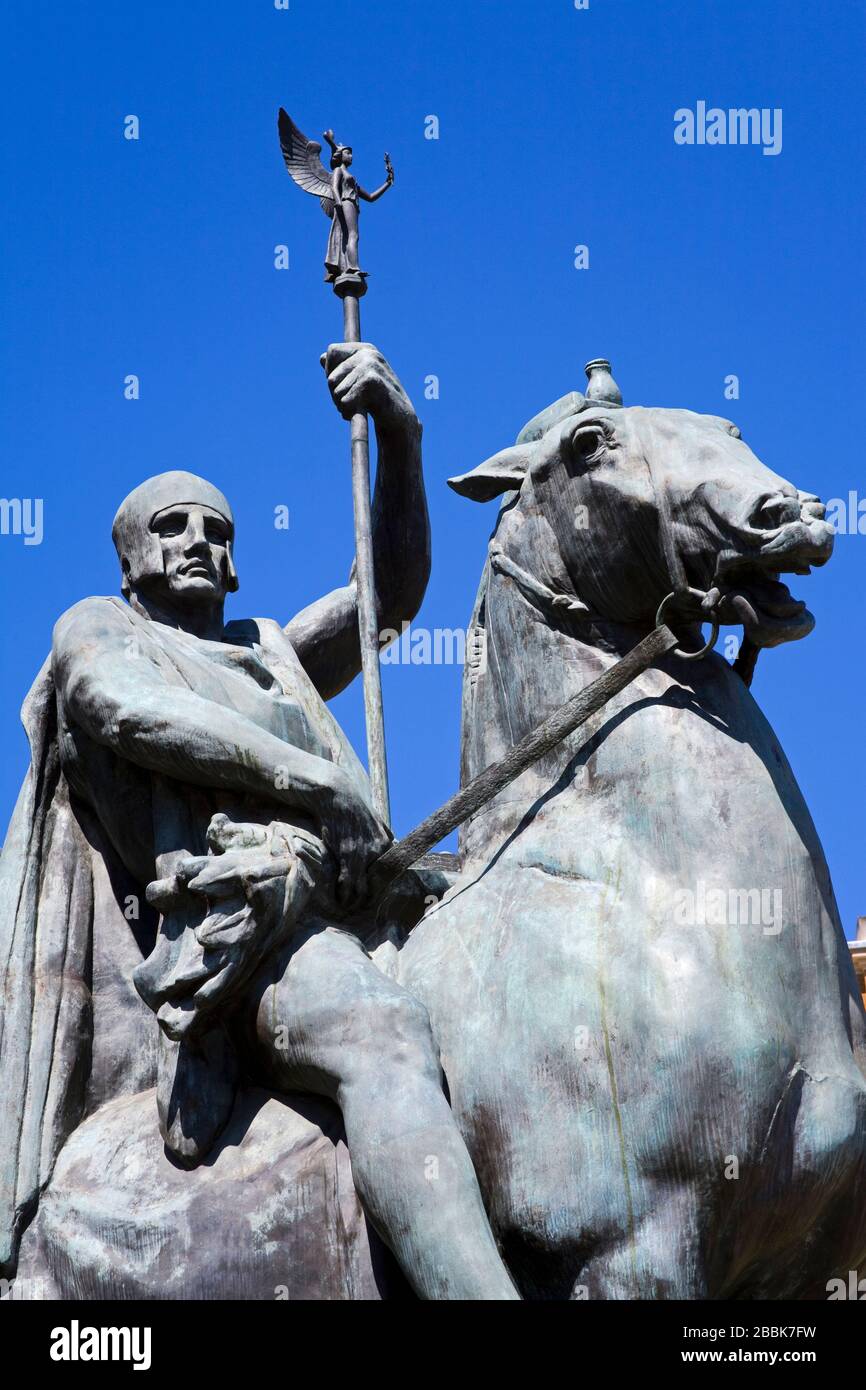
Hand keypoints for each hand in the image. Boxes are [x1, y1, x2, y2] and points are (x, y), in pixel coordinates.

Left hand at [321, 343, 415, 431]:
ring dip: (342, 405)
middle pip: (331, 376)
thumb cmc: (378, 399)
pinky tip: (362, 411)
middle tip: (351, 402)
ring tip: (358, 407)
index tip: (341, 385)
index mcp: (365, 349)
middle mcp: (369, 353)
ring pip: (336, 390)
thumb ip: (342, 369)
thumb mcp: (358, 380)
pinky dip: (349, 411)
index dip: (330, 371)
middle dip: (335, 393)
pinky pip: (344, 400)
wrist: (400, 417)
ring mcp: (371, 365)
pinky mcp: (372, 381)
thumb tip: (322, 358)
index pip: (332, 352)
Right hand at [321, 769, 392, 909]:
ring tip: (349, 907)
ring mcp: (364, 854)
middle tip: (361, 907)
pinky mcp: (348, 855)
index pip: (385, 873)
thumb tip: (392, 840)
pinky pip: (348, 882)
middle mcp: (378, 851)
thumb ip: (384, 832)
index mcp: (386, 844)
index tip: (372, 895)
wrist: (339, 797)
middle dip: (368, 898)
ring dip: (355, 900)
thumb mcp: (375, 820)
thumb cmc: (353, 809)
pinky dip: (344, 893)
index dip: (378, 886)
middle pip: (376, 883)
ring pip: (362, 886)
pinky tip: (340, 899)